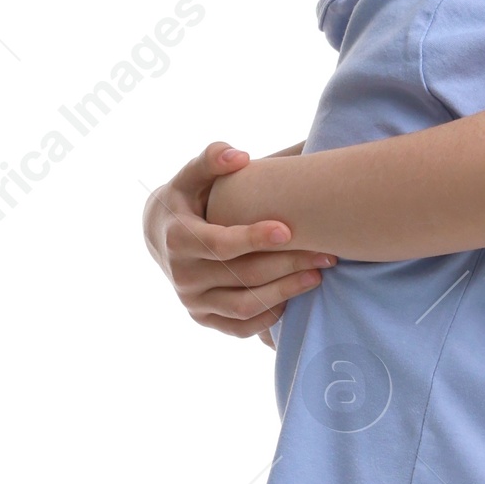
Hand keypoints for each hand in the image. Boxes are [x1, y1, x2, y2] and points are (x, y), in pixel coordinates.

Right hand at [143, 141, 333, 338]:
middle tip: (325, 254)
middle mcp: (183, 276)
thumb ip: (211, 160)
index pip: (221, 245)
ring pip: (245, 306)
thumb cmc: (185, 199)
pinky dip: (270, 317)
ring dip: (285, 293)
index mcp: (178, 240)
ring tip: (317, 276)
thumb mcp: (191, 176)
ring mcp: (192, 302)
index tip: (288, 230)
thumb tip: (240, 156)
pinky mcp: (203, 318)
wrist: (160, 235)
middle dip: (287, 265)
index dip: (254, 239)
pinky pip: (240, 327)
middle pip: (242, 276)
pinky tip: (295, 298)